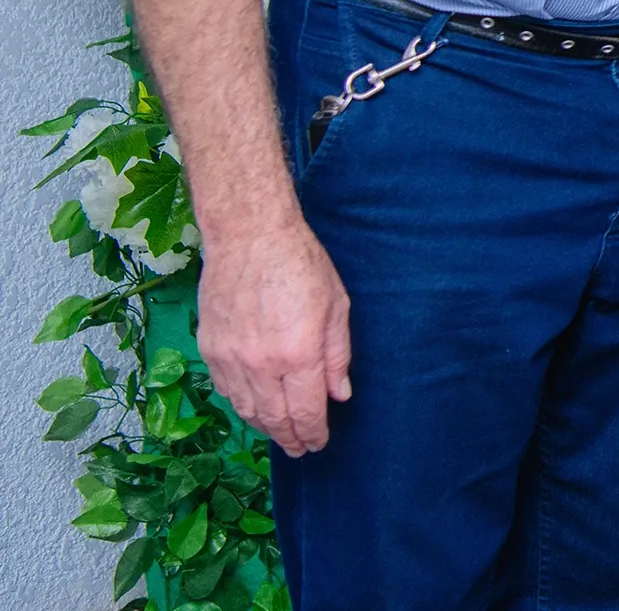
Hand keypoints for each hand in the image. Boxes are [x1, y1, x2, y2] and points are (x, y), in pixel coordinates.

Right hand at [193, 215, 351, 455]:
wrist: (249, 236)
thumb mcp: (337, 306)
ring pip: (246, 409)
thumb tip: (340, 394)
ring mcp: (231, 358)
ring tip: (279, 433)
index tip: (318, 444)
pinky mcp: (210, 348)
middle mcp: (262, 364)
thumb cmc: (301, 264)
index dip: (313, 433)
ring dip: (264, 427)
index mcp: (299, 355)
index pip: (306, 412)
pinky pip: (225, 389)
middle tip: (300, 448)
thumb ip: (337, 356)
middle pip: (275, 418)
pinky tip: (253, 407)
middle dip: (290, 438)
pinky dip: (241, 404)